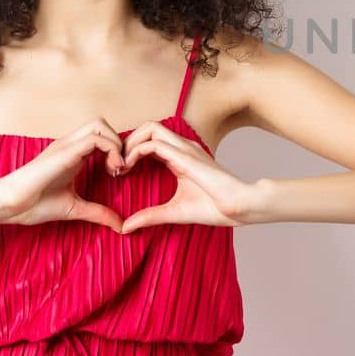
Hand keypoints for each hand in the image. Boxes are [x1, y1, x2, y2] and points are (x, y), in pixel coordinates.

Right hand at [0, 120, 126, 230]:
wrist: (10, 204)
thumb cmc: (35, 205)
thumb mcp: (75, 208)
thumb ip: (98, 213)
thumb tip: (121, 226)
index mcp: (72, 154)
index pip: (101, 136)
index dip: (117, 150)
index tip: (120, 174)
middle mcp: (70, 145)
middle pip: (101, 124)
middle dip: (119, 142)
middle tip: (121, 168)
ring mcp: (66, 146)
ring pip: (99, 125)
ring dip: (116, 144)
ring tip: (117, 169)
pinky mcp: (64, 151)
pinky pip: (95, 139)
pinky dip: (111, 150)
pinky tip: (111, 171)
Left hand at [118, 121, 250, 232]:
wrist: (239, 207)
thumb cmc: (216, 208)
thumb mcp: (174, 212)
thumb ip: (150, 216)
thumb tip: (126, 227)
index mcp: (181, 157)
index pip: (151, 141)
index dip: (131, 151)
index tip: (119, 172)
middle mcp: (183, 147)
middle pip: (148, 128)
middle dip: (127, 142)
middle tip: (115, 165)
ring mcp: (185, 149)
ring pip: (150, 128)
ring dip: (129, 143)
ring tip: (120, 165)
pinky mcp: (186, 156)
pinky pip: (154, 143)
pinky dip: (135, 151)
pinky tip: (128, 168)